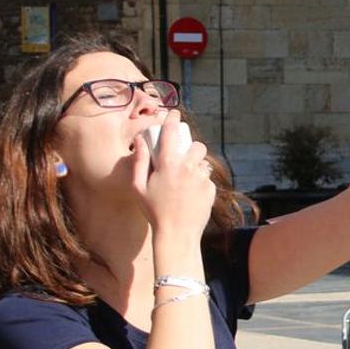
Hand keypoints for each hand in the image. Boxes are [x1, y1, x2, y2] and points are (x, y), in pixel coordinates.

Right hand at [134, 111, 213, 234]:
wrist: (177, 235)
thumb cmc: (153, 212)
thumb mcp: (138, 187)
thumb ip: (139, 162)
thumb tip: (140, 141)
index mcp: (168, 164)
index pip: (171, 132)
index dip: (173, 119)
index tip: (174, 114)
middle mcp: (187, 168)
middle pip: (196, 145)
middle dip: (190, 148)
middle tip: (183, 157)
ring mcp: (202, 179)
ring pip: (203, 163)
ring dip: (196, 166)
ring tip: (186, 179)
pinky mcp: (211, 190)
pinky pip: (207, 180)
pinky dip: (200, 183)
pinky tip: (191, 195)